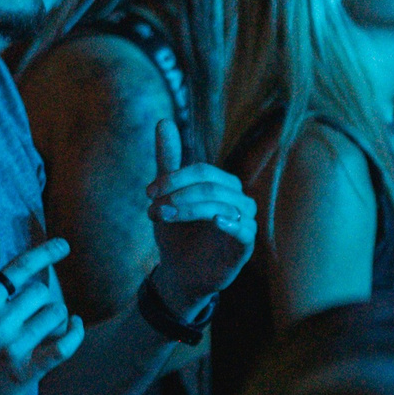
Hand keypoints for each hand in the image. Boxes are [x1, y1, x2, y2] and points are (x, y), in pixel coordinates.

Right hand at [0, 230, 83, 394]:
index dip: (46, 253)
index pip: (20, 268)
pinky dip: (75, 333)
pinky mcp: (25, 372)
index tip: (64, 245)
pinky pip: (63, 347)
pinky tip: (75, 326)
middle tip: (31, 313)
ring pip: (55, 315)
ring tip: (42, 326)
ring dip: (54, 318)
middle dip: (40, 300)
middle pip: (41, 292)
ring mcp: (11, 348)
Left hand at [143, 119, 255, 313]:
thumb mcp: (168, 196)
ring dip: (192, 208)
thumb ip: (169, 161)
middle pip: (213, 187)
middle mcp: (236, 200)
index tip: (148, 192)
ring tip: (166, 216)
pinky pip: (245, 230)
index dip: (175, 178)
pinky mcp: (244, 246)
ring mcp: (243, 223)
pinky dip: (231, 223)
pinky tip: (214, 220)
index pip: (203, 171)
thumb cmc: (178, 232)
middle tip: (154, 209)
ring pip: (225, 205)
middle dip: (180, 194)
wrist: (179, 274)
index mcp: (221, 185)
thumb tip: (163, 120)